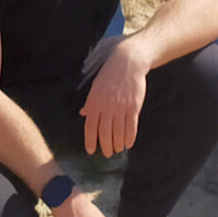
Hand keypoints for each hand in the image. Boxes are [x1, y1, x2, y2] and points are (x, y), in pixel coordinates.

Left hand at [81, 39, 149, 158]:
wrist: (128, 63)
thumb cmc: (109, 75)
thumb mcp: (96, 87)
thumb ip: (90, 102)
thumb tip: (83, 114)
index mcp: (95, 102)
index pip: (90, 126)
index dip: (90, 140)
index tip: (91, 151)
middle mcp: (107, 107)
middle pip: (105, 132)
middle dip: (106, 145)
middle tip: (107, 154)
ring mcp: (121, 107)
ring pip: (118, 131)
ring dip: (118, 143)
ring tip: (118, 149)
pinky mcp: (133, 107)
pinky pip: (131, 126)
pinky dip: (130, 137)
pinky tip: (129, 144)